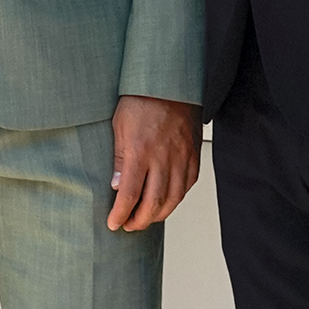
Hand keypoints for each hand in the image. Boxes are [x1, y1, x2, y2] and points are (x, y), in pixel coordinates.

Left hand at [107, 97, 201, 231]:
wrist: (170, 82)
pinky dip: (176, 198)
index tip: (114, 223)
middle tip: (129, 225)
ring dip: (158, 214)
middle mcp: (163, 158)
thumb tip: (117, 186)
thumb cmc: (141, 100)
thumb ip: (119, 159)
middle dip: (139, 220)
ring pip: (173, 199)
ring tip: (146, 218)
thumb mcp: (119, 127)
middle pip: (153, 203)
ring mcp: (182, 158)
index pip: (130, 194)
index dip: (121, 214)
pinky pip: (187, 185)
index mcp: (141, 152)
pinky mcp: (193, 155)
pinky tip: (166, 201)